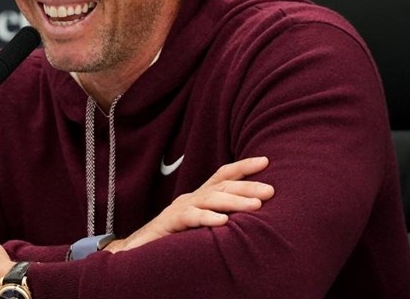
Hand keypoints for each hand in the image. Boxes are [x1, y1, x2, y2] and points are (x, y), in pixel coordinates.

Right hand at [108, 156, 273, 251]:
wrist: (139, 249)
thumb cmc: (175, 238)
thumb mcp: (201, 223)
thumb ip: (220, 215)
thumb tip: (250, 213)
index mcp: (200, 196)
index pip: (223, 175)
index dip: (243, 166)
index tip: (266, 160)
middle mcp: (191, 198)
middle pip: (222, 185)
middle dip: (247, 185)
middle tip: (271, 191)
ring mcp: (180, 209)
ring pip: (210, 199)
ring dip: (235, 201)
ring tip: (256, 205)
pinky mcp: (170, 223)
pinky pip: (191, 218)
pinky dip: (207, 218)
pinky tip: (223, 222)